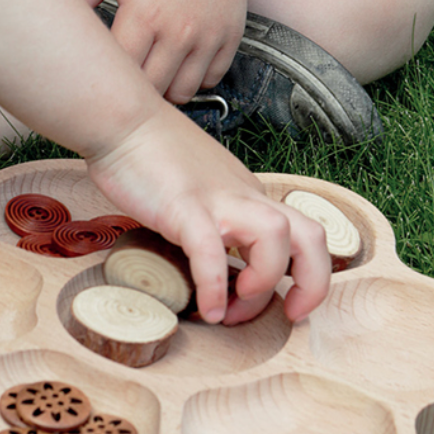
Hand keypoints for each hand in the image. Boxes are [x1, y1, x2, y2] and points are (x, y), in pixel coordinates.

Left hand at [70, 0, 248, 104]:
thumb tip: (56, 18)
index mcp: (142, 14)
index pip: (121, 75)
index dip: (108, 82)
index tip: (100, 79)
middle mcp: (178, 32)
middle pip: (151, 91)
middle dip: (134, 92)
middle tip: (124, 83)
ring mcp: (208, 36)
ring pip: (182, 92)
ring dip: (164, 90)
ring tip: (152, 73)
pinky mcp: (230, 36)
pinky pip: (211, 78)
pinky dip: (194, 78)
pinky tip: (180, 62)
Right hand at [84, 102, 329, 324]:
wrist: (122, 119)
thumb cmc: (151, 154)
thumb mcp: (199, 189)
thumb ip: (213, 217)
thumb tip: (212, 256)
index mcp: (249, 196)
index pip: (304, 234)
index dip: (310, 275)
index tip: (285, 305)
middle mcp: (244, 197)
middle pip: (310, 236)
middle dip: (312, 283)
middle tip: (285, 314)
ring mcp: (216, 200)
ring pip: (276, 236)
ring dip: (264, 282)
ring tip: (233, 309)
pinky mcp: (183, 206)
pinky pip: (209, 250)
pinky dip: (213, 286)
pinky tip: (207, 311)